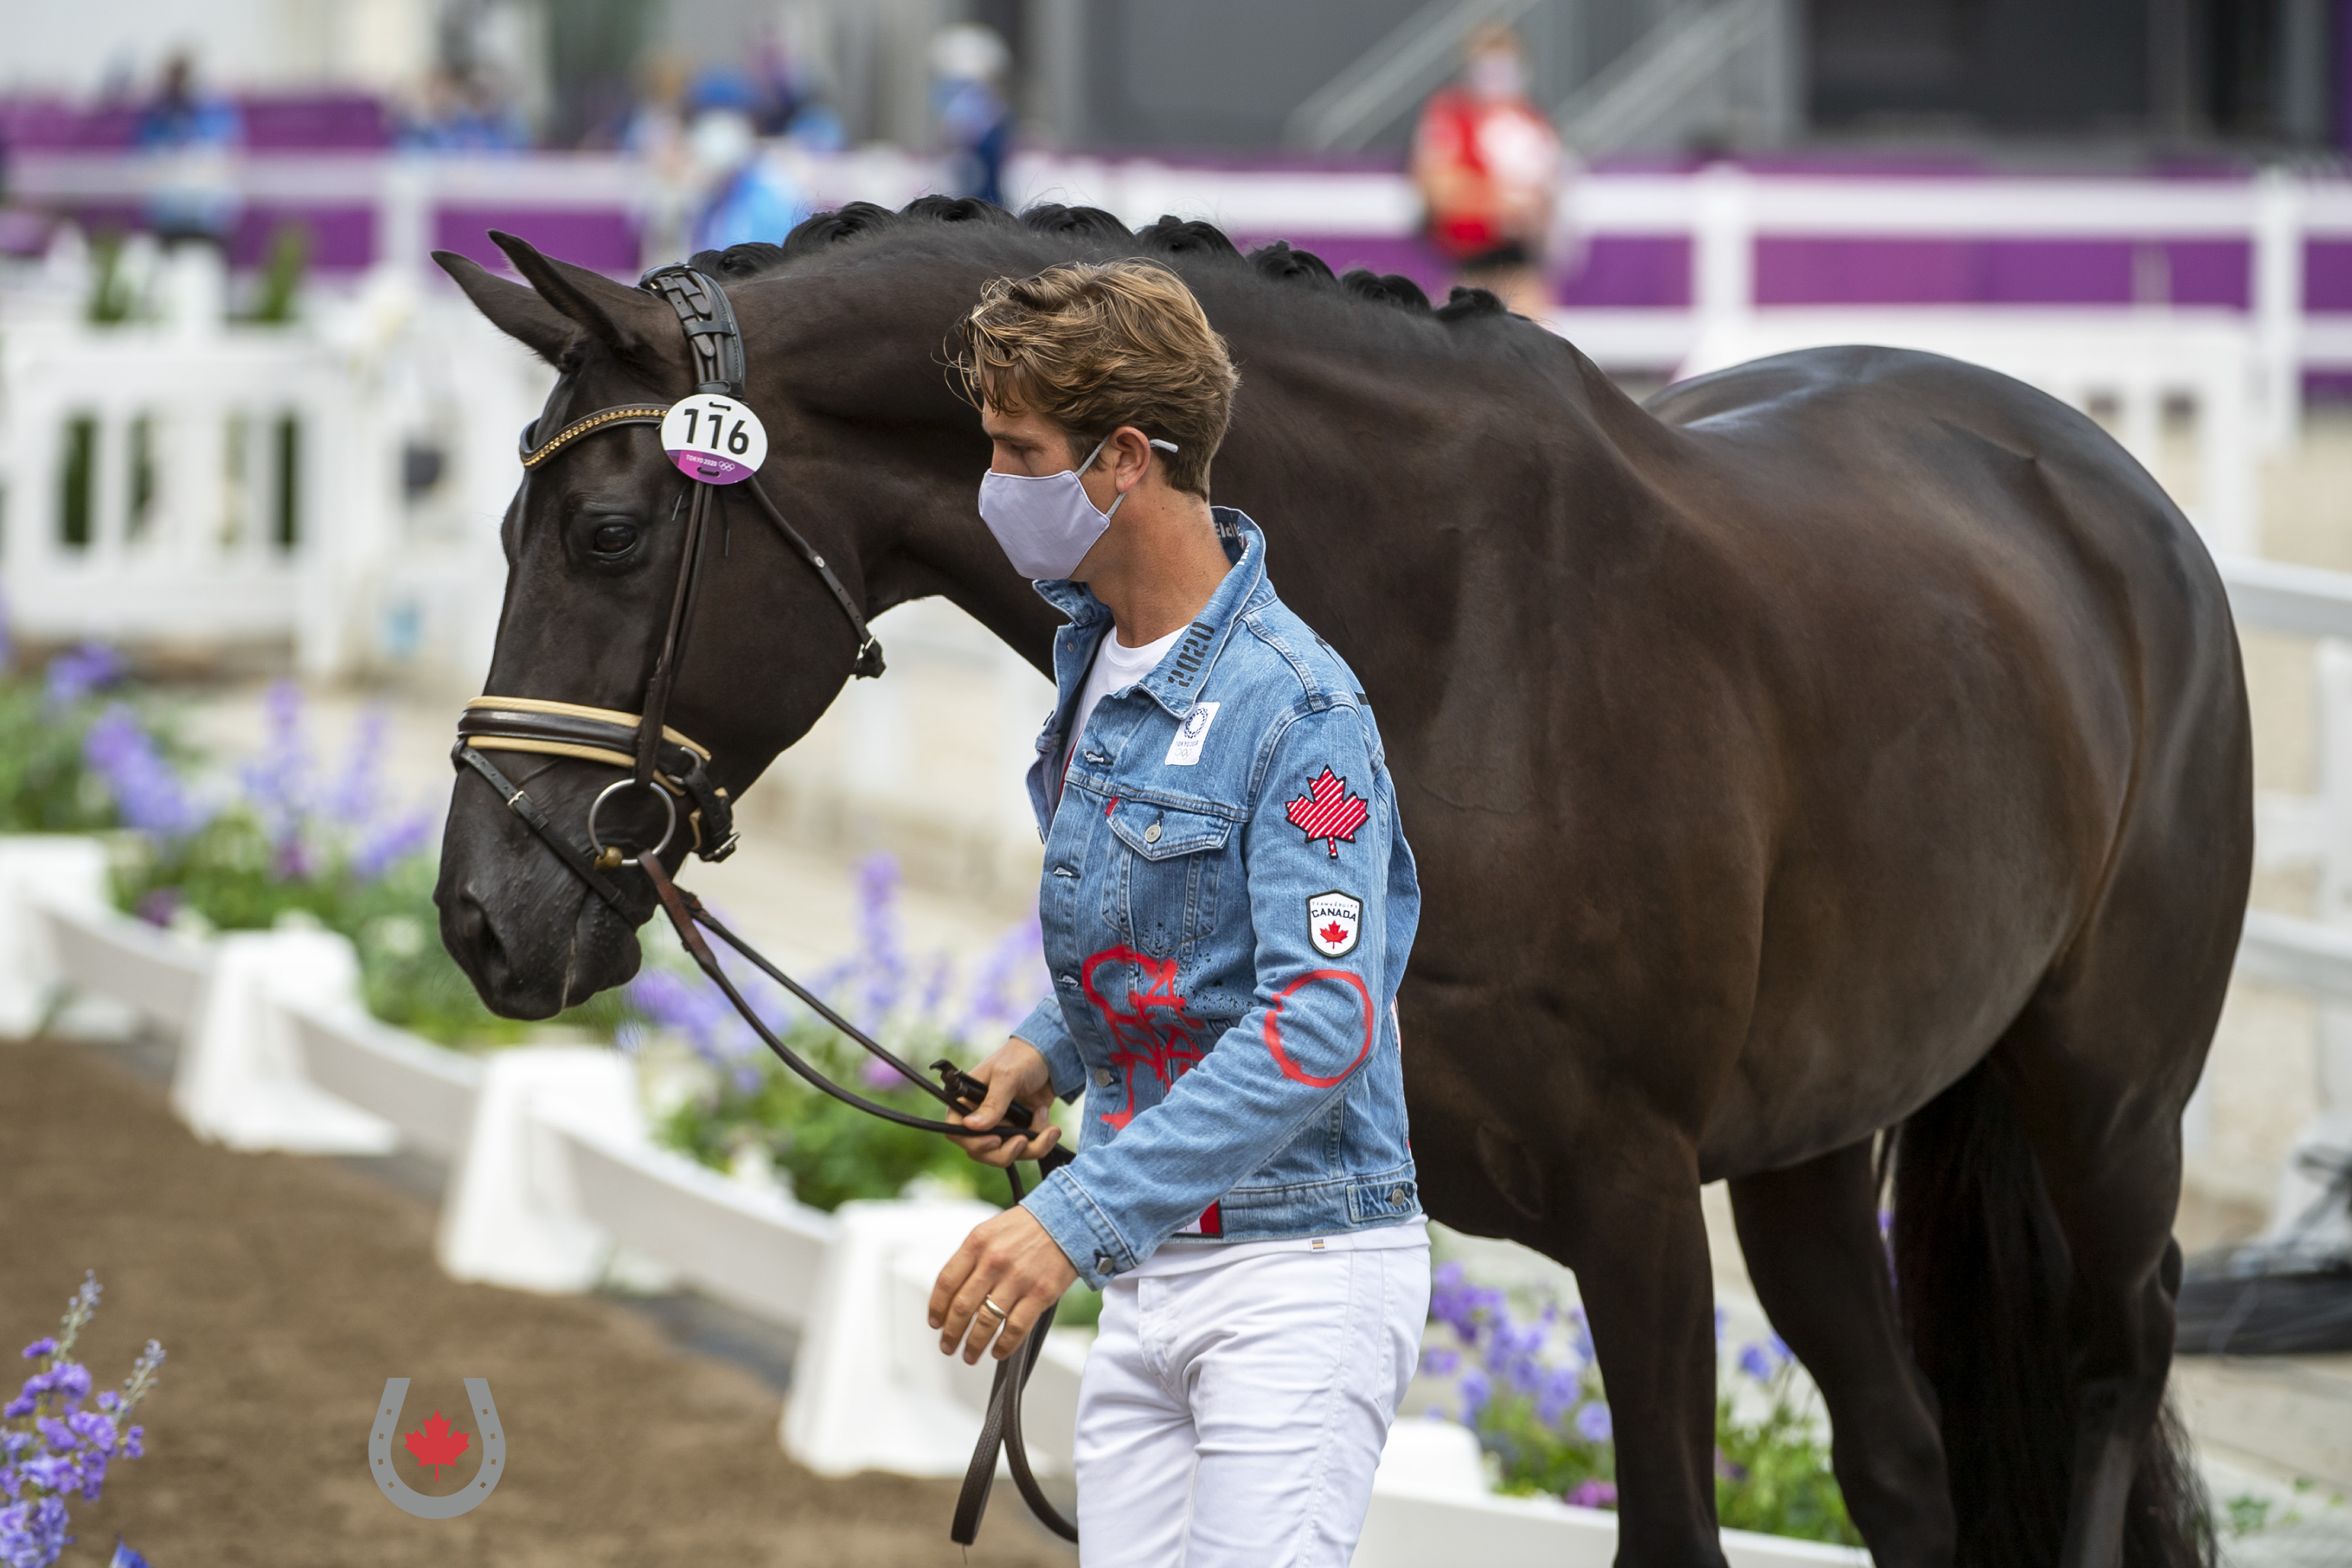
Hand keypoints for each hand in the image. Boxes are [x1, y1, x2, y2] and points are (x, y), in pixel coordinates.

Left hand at [930, 1204, 1080, 1362]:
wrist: (1069, 1220)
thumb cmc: (1028, 1227)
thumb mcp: (991, 1231)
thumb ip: (971, 1258)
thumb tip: (953, 1295)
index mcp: (977, 1242)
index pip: (946, 1282)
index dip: (937, 1308)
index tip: (935, 1323)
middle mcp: (994, 1260)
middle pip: (962, 1307)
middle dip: (951, 1333)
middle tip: (948, 1346)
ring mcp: (1017, 1278)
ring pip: (986, 1322)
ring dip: (973, 1344)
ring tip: (970, 1355)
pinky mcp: (1040, 1293)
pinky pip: (1015, 1328)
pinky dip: (1003, 1345)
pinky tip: (997, 1352)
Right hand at [947, 1036, 1061, 1167]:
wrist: (1052, 1056)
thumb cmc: (1022, 1057)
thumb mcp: (1007, 1076)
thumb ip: (992, 1103)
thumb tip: (971, 1126)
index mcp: (967, 1100)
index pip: (955, 1129)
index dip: (971, 1141)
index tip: (994, 1140)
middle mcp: (981, 1116)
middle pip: (980, 1151)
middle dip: (1004, 1152)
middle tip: (1022, 1141)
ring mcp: (1002, 1125)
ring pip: (1006, 1154)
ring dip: (1030, 1148)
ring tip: (1050, 1130)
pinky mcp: (1021, 1130)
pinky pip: (1028, 1149)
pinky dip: (1042, 1143)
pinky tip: (1053, 1127)